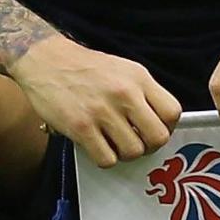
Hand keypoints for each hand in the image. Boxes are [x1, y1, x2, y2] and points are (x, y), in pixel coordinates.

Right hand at [15, 34, 181, 166]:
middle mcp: (124, 94)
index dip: (167, 127)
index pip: (172, 112)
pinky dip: (105, 157)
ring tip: (113, 142)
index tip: (154, 129)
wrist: (47, 60)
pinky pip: (107, 159)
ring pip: (133, 152)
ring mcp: (102, 111)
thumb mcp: (124, 69)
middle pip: (157, 137)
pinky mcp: (81, 127)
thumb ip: (143, 93)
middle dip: (149, 145)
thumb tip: (159, 122)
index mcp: (138, 78)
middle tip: (136, 141)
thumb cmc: (87, 68)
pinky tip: (97, 144)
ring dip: (125, 153)